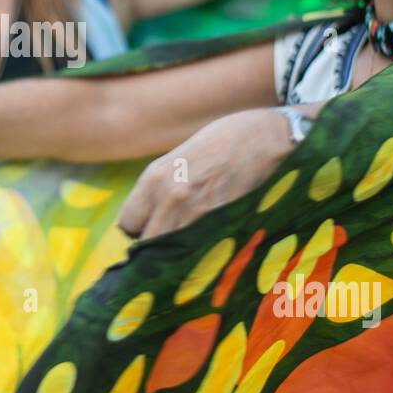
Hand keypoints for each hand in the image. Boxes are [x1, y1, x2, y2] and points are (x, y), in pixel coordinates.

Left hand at [117, 108, 290, 240]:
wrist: (266, 139)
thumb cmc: (222, 142)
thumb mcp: (177, 157)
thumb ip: (159, 186)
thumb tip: (147, 216)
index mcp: (154, 178)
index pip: (127, 224)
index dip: (139, 226)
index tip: (151, 223)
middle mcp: (170, 199)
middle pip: (147, 244)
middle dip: (154, 244)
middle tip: (170, 236)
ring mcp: (197, 215)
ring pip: (171, 253)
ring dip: (177, 251)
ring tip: (189, 240)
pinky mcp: (222, 226)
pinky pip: (198, 252)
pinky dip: (200, 252)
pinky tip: (208, 240)